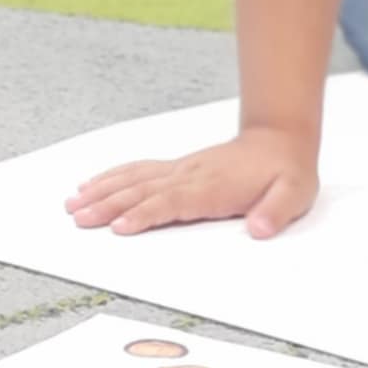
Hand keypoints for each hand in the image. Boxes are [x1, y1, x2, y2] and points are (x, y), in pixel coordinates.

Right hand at [65, 127, 318, 239]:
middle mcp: (191, 176)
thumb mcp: (294, 193)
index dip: (146, 214)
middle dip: (110, 205)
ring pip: (135, 180)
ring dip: (103, 191)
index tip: (120, 227)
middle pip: (144, 191)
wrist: (282, 139)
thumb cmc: (287, 171)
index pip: (173, 201)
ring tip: (73, 204)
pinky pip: (140, 170)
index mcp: (214, 187)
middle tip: (79, 219)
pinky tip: (92, 184)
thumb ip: (276, 212)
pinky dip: (114, 176)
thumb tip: (260, 229)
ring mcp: (181, 170)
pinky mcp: (177, 167)